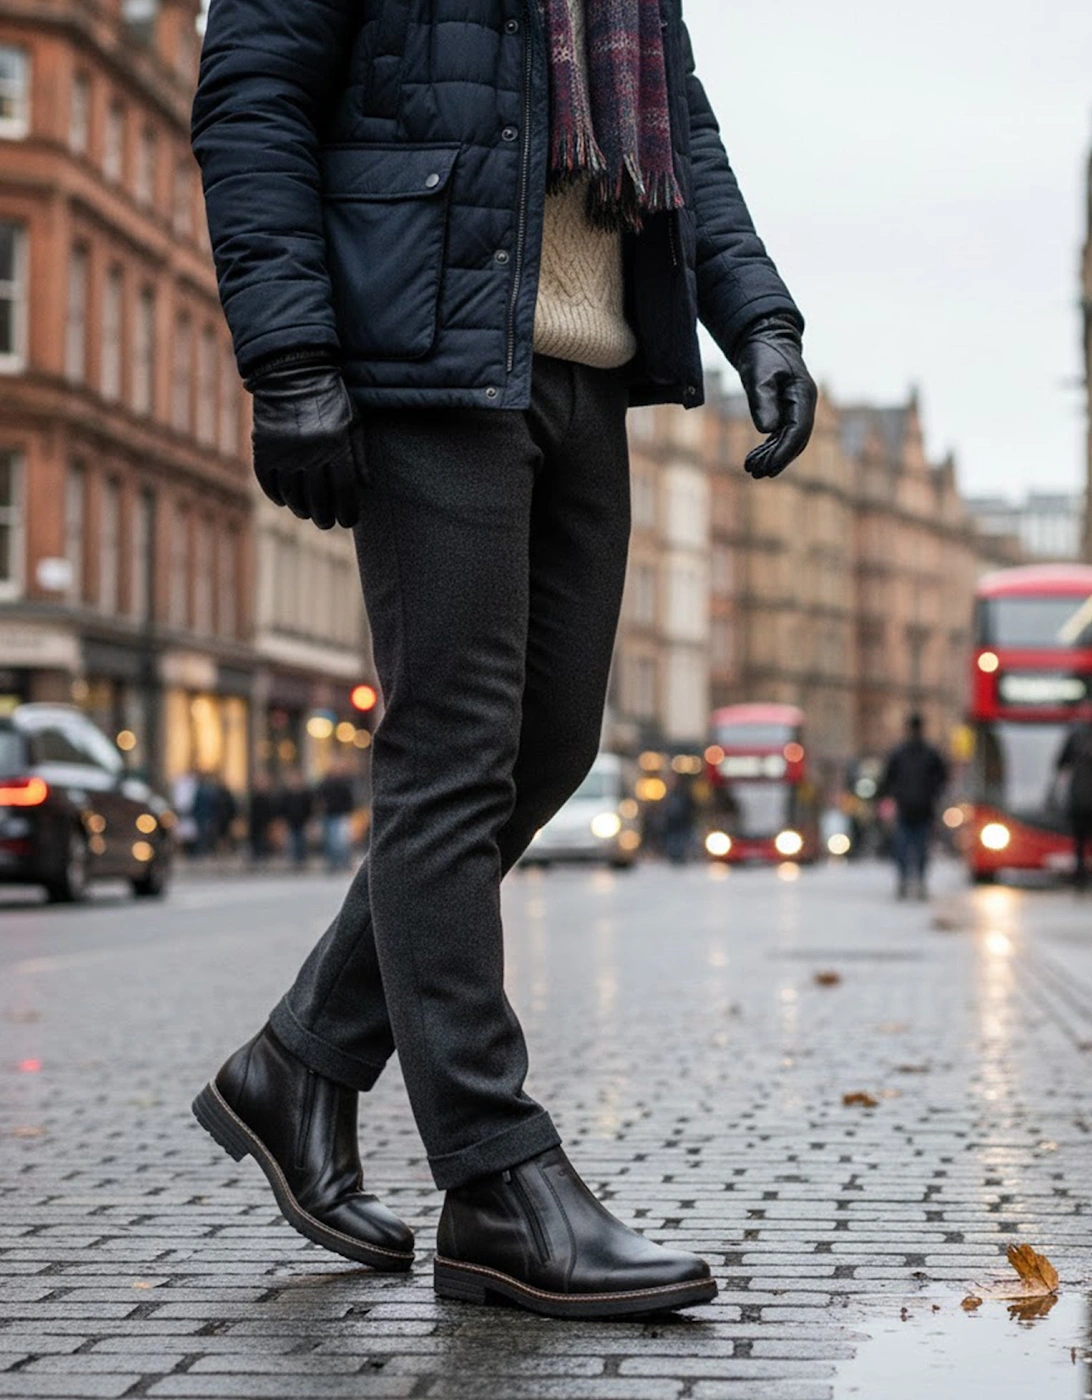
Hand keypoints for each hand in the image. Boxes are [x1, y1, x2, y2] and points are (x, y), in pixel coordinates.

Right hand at [247, 356, 367, 528]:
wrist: (293, 368)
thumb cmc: (331, 395)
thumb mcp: (354, 420)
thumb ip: (360, 454)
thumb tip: (366, 487)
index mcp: (336, 445)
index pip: (344, 491)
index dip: (347, 511)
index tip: (348, 521)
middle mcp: (310, 451)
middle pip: (318, 499)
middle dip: (325, 516)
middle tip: (326, 522)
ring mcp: (285, 450)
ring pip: (292, 494)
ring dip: (300, 508)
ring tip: (307, 513)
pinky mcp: (263, 446)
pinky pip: (268, 481)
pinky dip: (275, 495)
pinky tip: (283, 500)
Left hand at [732, 314, 816, 478]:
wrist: (764, 338)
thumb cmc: (763, 354)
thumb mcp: (760, 376)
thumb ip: (763, 401)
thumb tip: (768, 431)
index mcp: (803, 395)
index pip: (799, 431)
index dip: (784, 452)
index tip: (768, 468)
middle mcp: (804, 404)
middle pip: (796, 440)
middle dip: (777, 459)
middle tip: (756, 473)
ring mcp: (796, 408)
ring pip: (788, 440)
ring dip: (771, 456)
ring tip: (751, 469)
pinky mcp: (786, 410)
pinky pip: (780, 434)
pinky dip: (768, 448)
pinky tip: (754, 458)